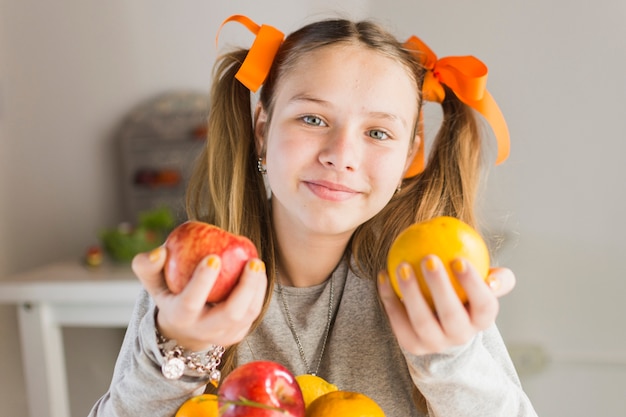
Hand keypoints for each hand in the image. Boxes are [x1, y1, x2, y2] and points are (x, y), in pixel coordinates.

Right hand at [131, 246, 267, 350]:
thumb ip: (147, 265)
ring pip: (247, 314)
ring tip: (256, 263)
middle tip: (253, 261)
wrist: (183, 328)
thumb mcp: (152, 282)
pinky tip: (259, 272)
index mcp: (179, 317)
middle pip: (230, 313)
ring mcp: (223, 335)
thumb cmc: (169, 293)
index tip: (213, 256)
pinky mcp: (238, 333)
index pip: (191, 302)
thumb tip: (160, 252)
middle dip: (245, 288)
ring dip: (257, 288)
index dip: (202, 281)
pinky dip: (259, 292)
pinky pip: (253, 313)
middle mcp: (203, 330)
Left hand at [377, 255, 514, 355]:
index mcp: (482, 320)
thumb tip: (495, 276)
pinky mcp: (411, 345)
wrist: (443, 329)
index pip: (484, 305)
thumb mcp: (483, 287)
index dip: (474, 285)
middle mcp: (460, 337)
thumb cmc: (465, 296)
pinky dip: (389, 297)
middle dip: (441, 287)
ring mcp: (435, 344)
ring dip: (411, 292)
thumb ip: (496, 278)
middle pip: (451, 315)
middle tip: (429, 258)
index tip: (459, 260)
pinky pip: (397, 320)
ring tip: (402, 265)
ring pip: (422, 321)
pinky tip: (383, 274)